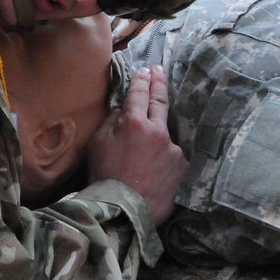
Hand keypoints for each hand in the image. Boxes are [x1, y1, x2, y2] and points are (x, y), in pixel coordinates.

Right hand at [87, 65, 187, 225]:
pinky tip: (152, 170)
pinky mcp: (182, 166)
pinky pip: (171, 155)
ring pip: (164, 133)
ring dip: (156, 134)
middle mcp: (157, 131)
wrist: (124, 210)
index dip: (142, 79)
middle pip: (160, 100)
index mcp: (133, 123)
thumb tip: (123, 111)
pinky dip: (163, 157)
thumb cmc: (104, 176)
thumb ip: (112, 122)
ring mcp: (172, 149)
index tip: (145, 69)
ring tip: (143, 152)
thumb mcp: (97, 143)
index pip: (139, 92)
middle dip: (159, 82)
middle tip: (159, 70)